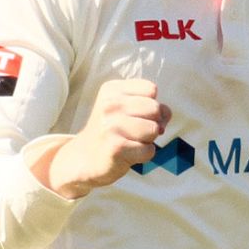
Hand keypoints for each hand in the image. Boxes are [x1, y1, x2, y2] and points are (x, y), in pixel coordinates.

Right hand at [34, 79, 171, 198]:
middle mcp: (110, 105)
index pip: (151, 89)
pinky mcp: (116, 147)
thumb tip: (164, 119)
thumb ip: (152, 106)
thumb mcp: (127, 109)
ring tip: (129, 142)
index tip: (134, 115)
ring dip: (148, 140)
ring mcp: (111, 126)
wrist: (84, 159)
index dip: (150, 105)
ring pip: (154, 130)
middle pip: (155, 109)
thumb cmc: (113, 131)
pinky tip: (127, 154)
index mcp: (112, 89)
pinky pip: (149, 150)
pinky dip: (143, 155)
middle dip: (151, 123)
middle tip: (131, 131)